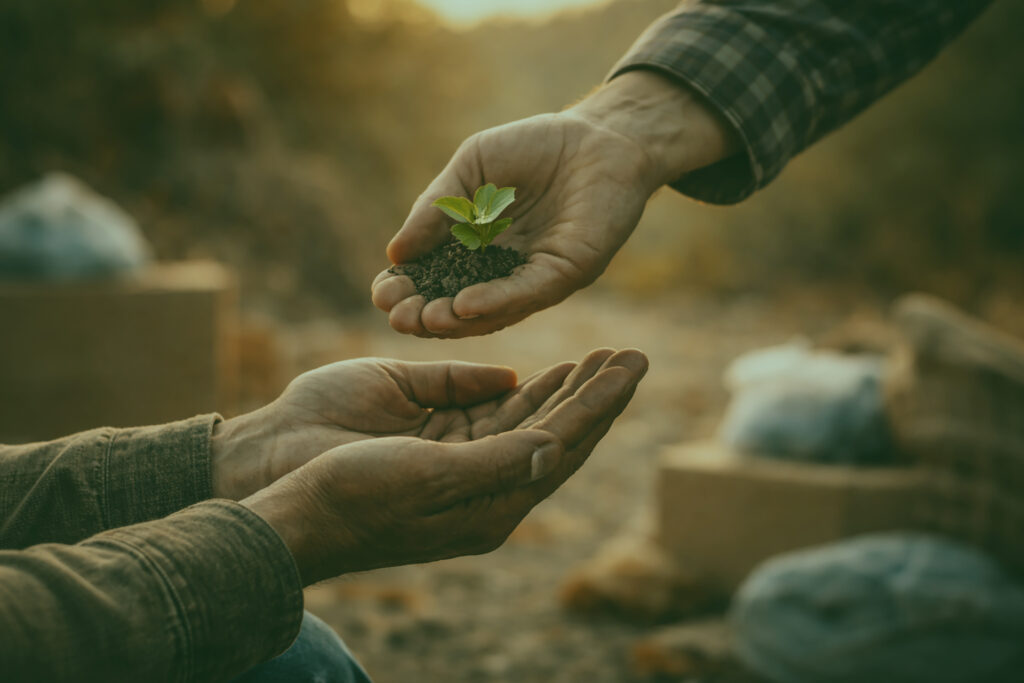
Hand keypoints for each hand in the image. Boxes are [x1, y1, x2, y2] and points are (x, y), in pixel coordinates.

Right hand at [241, 348, 647, 584]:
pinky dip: (523, 393)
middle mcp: (486, 488)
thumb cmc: (355, 493)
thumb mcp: (430, 477)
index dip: (600, 403)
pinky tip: (542, 377)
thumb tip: (558, 445)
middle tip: (631, 355)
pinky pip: (493, 418)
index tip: (632, 366)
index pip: (562, 445)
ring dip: (565, 390)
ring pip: (530, 423)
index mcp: (493, 504)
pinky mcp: (436, 447)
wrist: (289, 505)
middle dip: (594, 393)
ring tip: (598, 359)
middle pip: (557, 434)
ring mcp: (463, 467)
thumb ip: (498, 463)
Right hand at [372, 71, 736, 337]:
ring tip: (425, 320)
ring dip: (455, 320)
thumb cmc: (534, 147)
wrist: (600, 134)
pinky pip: (527, 292)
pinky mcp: (566, 272)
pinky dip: (495, 301)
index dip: (406, 289)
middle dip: (424, 315)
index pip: (432, 280)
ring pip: (490, 311)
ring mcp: (534, 277)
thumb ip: (435, 206)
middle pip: (456, 306)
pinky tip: (465, 304)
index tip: (381, 293)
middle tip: (397, 317)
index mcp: (474, 248)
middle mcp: (502, 272)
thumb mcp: (471, 168)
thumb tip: (395, 251)